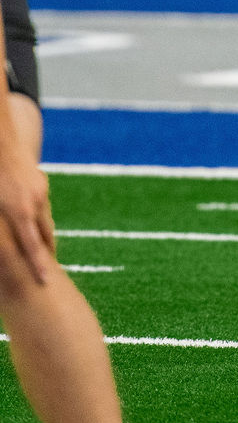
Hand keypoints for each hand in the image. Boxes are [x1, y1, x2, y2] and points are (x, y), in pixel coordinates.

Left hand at [0, 124, 55, 284]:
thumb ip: (1, 229)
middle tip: (47, 273)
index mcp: (20, 212)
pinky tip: (33, 223)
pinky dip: (38, 219)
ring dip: (42, 236)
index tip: (46, 281)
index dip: (40, 266)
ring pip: (45, 221)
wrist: (0, 141)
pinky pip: (42, 207)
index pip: (32, 247)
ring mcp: (40, 191)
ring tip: (43, 251)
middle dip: (46, 255)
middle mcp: (34, 203)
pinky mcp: (40, 182)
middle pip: (45, 236)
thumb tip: (3, 244)